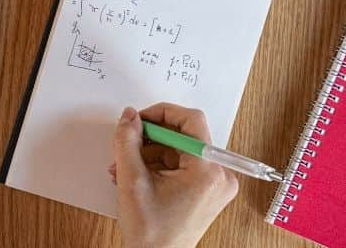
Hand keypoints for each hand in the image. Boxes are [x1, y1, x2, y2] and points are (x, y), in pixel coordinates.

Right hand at [111, 104, 238, 247]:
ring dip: (150, 153)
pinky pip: (182, 164)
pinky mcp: (207, 190)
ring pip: (180, 150)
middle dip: (151, 138)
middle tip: (127, 144)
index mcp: (208, 171)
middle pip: (185, 135)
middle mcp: (220, 175)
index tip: (140, 120)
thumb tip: (129, 116)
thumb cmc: (152, 232)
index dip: (161, 113)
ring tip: (125, 168)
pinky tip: (138, 176)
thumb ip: (127, 142)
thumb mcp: (132, 181)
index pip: (191, 121)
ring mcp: (215, 184)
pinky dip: (159, 165)